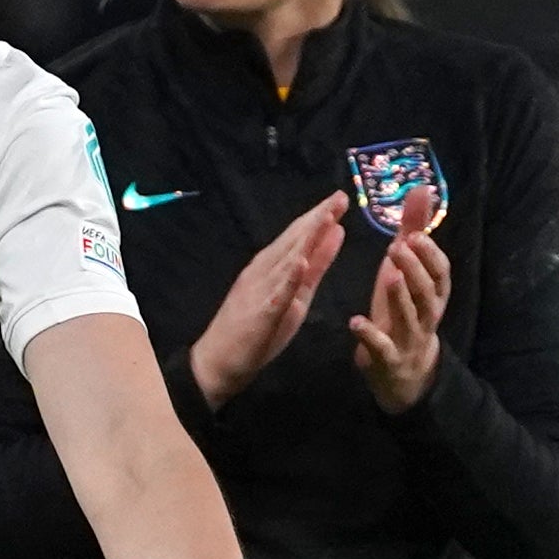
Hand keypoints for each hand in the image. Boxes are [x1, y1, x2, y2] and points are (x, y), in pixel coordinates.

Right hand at [188, 194, 347, 408]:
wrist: (218, 362)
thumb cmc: (254, 330)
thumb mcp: (295, 295)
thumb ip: (315, 266)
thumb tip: (336, 233)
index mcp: (272, 267)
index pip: (297, 237)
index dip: (319, 217)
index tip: (340, 198)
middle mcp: (264, 273)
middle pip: (294, 242)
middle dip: (317, 219)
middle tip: (340, 197)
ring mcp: (260, 292)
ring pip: (286, 261)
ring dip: (306, 240)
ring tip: (326, 219)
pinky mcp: (259, 315)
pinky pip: (276, 296)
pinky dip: (287, 279)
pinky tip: (299, 263)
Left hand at [348, 186, 448, 411]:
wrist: (403, 369)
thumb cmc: (403, 309)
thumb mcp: (408, 270)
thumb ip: (415, 231)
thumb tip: (423, 189)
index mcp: (433, 293)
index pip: (441, 272)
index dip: (430, 255)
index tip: (415, 235)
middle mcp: (427, 315)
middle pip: (427, 292)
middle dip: (415, 270)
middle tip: (397, 248)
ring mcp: (409, 338)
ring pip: (410, 317)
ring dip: (400, 297)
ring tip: (388, 276)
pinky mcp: (388, 358)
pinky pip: (382, 347)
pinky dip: (369, 335)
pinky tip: (355, 322)